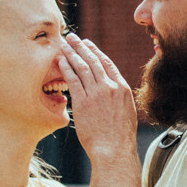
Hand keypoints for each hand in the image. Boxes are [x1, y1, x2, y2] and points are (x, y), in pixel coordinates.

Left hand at [58, 34, 137, 161]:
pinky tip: (61, 61)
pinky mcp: (83, 102)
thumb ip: (118, 98)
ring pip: (82, 67)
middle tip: (72, 37)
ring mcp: (96, 94)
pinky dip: (66, 68)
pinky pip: (73, 80)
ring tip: (64, 44)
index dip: (96, 51)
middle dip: (81, 46)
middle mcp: (110, 87)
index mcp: (122, 88)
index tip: (88, 44)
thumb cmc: (119, 137)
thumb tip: (112, 93)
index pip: (107, 64)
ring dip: (72, 53)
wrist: (113, 150)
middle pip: (93, 61)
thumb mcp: (126, 112)